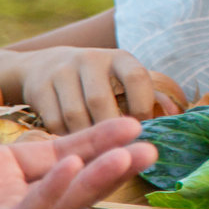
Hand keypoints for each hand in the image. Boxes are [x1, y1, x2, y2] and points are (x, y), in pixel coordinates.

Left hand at [0, 33, 157, 208]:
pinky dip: (51, 195)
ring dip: (96, 180)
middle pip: (69, 181)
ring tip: (134, 156)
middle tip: (151, 146)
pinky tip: (73, 167)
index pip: (57, 155)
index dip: (94, 140)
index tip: (132, 122)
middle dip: (110, 163)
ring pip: (57, 203)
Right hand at [5, 45, 154, 134]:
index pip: (136, 77)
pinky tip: (73, 144)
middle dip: (108, 130)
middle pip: (100, 101)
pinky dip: (65, 138)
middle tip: (115, 149)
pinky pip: (54, 121)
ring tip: (95, 150)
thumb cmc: (98, 82)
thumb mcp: (121, 80)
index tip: (141, 128)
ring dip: (85, 138)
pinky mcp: (39, 87)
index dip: (142, 106)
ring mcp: (61, 71)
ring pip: (75, 115)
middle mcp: (90, 59)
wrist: (46, 65)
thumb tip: (169, 121)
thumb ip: (143, 99)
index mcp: (119, 58)